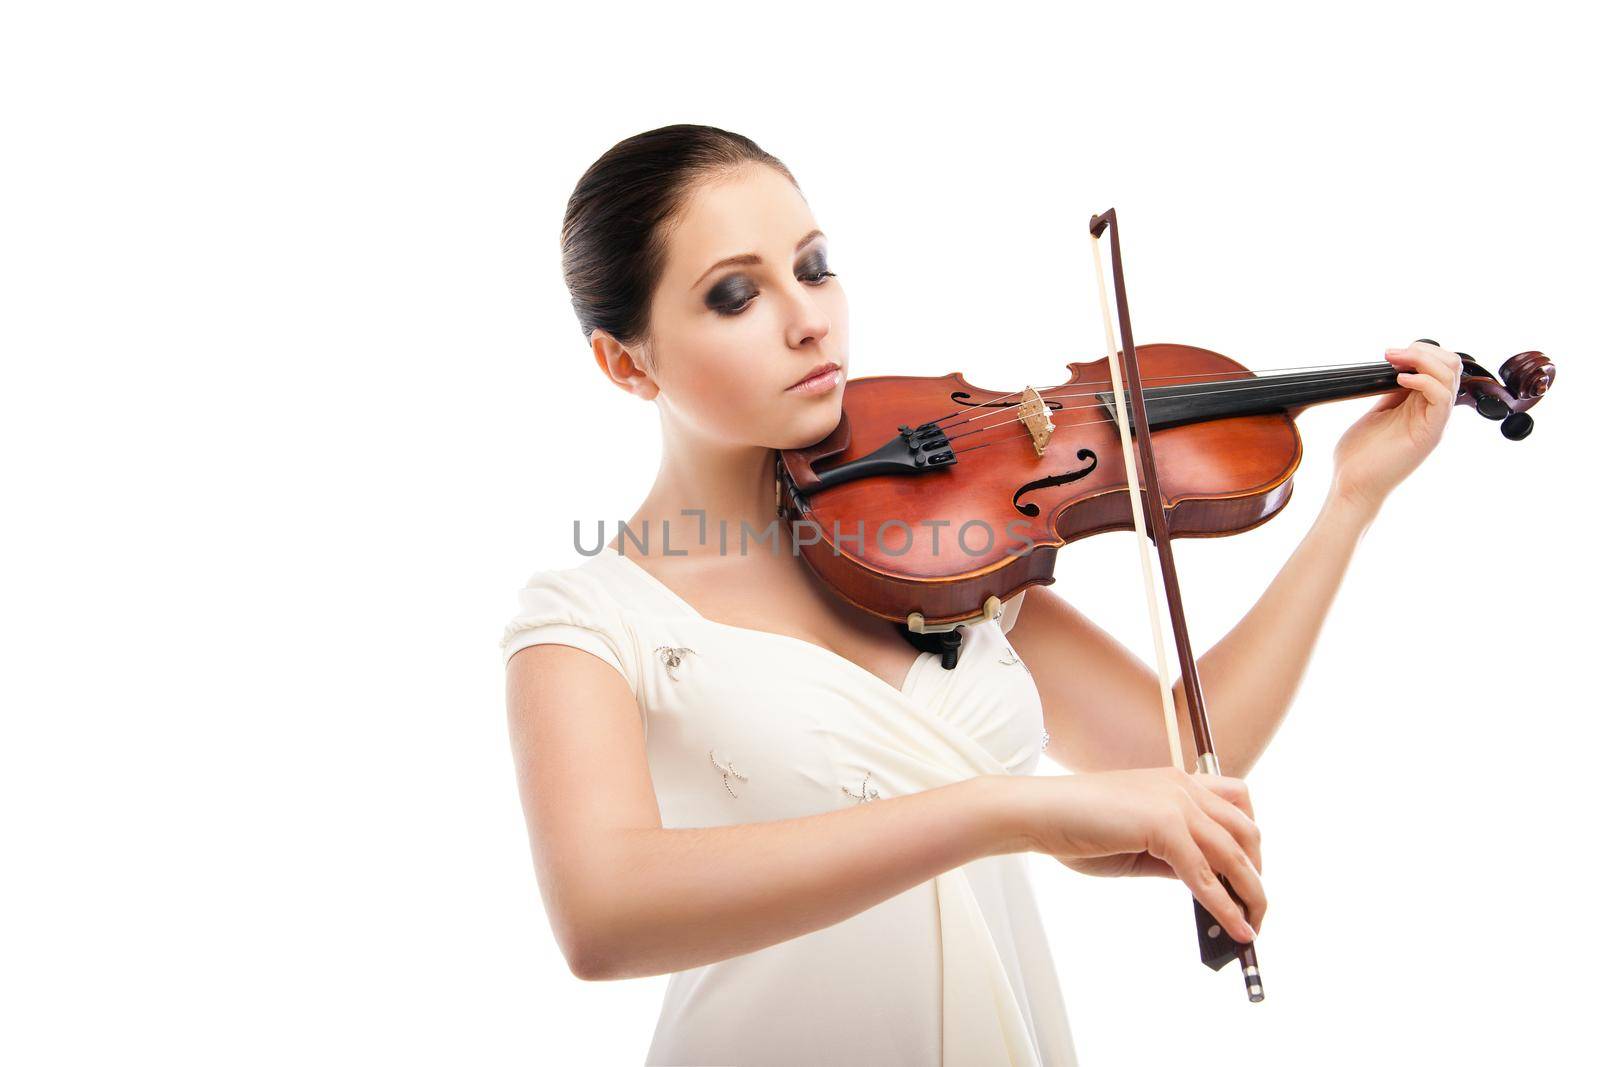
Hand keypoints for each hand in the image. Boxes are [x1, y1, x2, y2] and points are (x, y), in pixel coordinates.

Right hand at [1018, 767, 1263, 941]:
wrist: (1038, 812)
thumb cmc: (1076, 826)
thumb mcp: (1138, 843)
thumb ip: (1174, 857)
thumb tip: (1208, 886)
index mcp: (1175, 782)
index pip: (1236, 806)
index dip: (1249, 843)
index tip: (1249, 875)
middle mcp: (1182, 786)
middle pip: (1246, 831)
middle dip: (1256, 873)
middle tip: (1253, 908)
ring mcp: (1176, 803)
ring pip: (1235, 854)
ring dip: (1251, 894)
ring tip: (1252, 926)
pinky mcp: (1164, 826)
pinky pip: (1206, 875)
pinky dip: (1226, 907)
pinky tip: (1236, 930)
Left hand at [1331, 340, 1463, 512]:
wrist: (1352, 486)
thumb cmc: (1359, 456)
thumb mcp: (1377, 413)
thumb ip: (1391, 393)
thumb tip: (1397, 368)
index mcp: (1420, 406)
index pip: (1440, 367)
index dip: (1420, 352)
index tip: (1390, 352)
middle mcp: (1432, 412)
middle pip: (1451, 366)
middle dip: (1424, 351)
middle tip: (1393, 354)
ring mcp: (1433, 423)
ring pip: (1450, 377)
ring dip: (1422, 360)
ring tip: (1394, 362)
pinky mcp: (1429, 434)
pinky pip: (1441, 398)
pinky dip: (1423, 381)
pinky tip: (1400, 379)